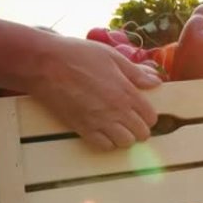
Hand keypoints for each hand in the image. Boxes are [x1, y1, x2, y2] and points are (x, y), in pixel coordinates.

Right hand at [27, 36, 161, 150]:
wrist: (46, 64)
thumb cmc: (78, 55)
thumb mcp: (112, 57)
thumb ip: (136, 73)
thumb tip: (156, 81)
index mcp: (126, 91)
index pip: (151, 116)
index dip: (149, 115)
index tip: (142, 111)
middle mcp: (116, 110)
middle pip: (141, 133)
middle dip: (140, 128)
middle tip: (132, 120)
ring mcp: (99, 121)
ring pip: (125, 143)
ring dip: (125, 137)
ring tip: (119, 127)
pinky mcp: (82, 128)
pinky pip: (104, 146)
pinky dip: (107, 143)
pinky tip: (104, 132)